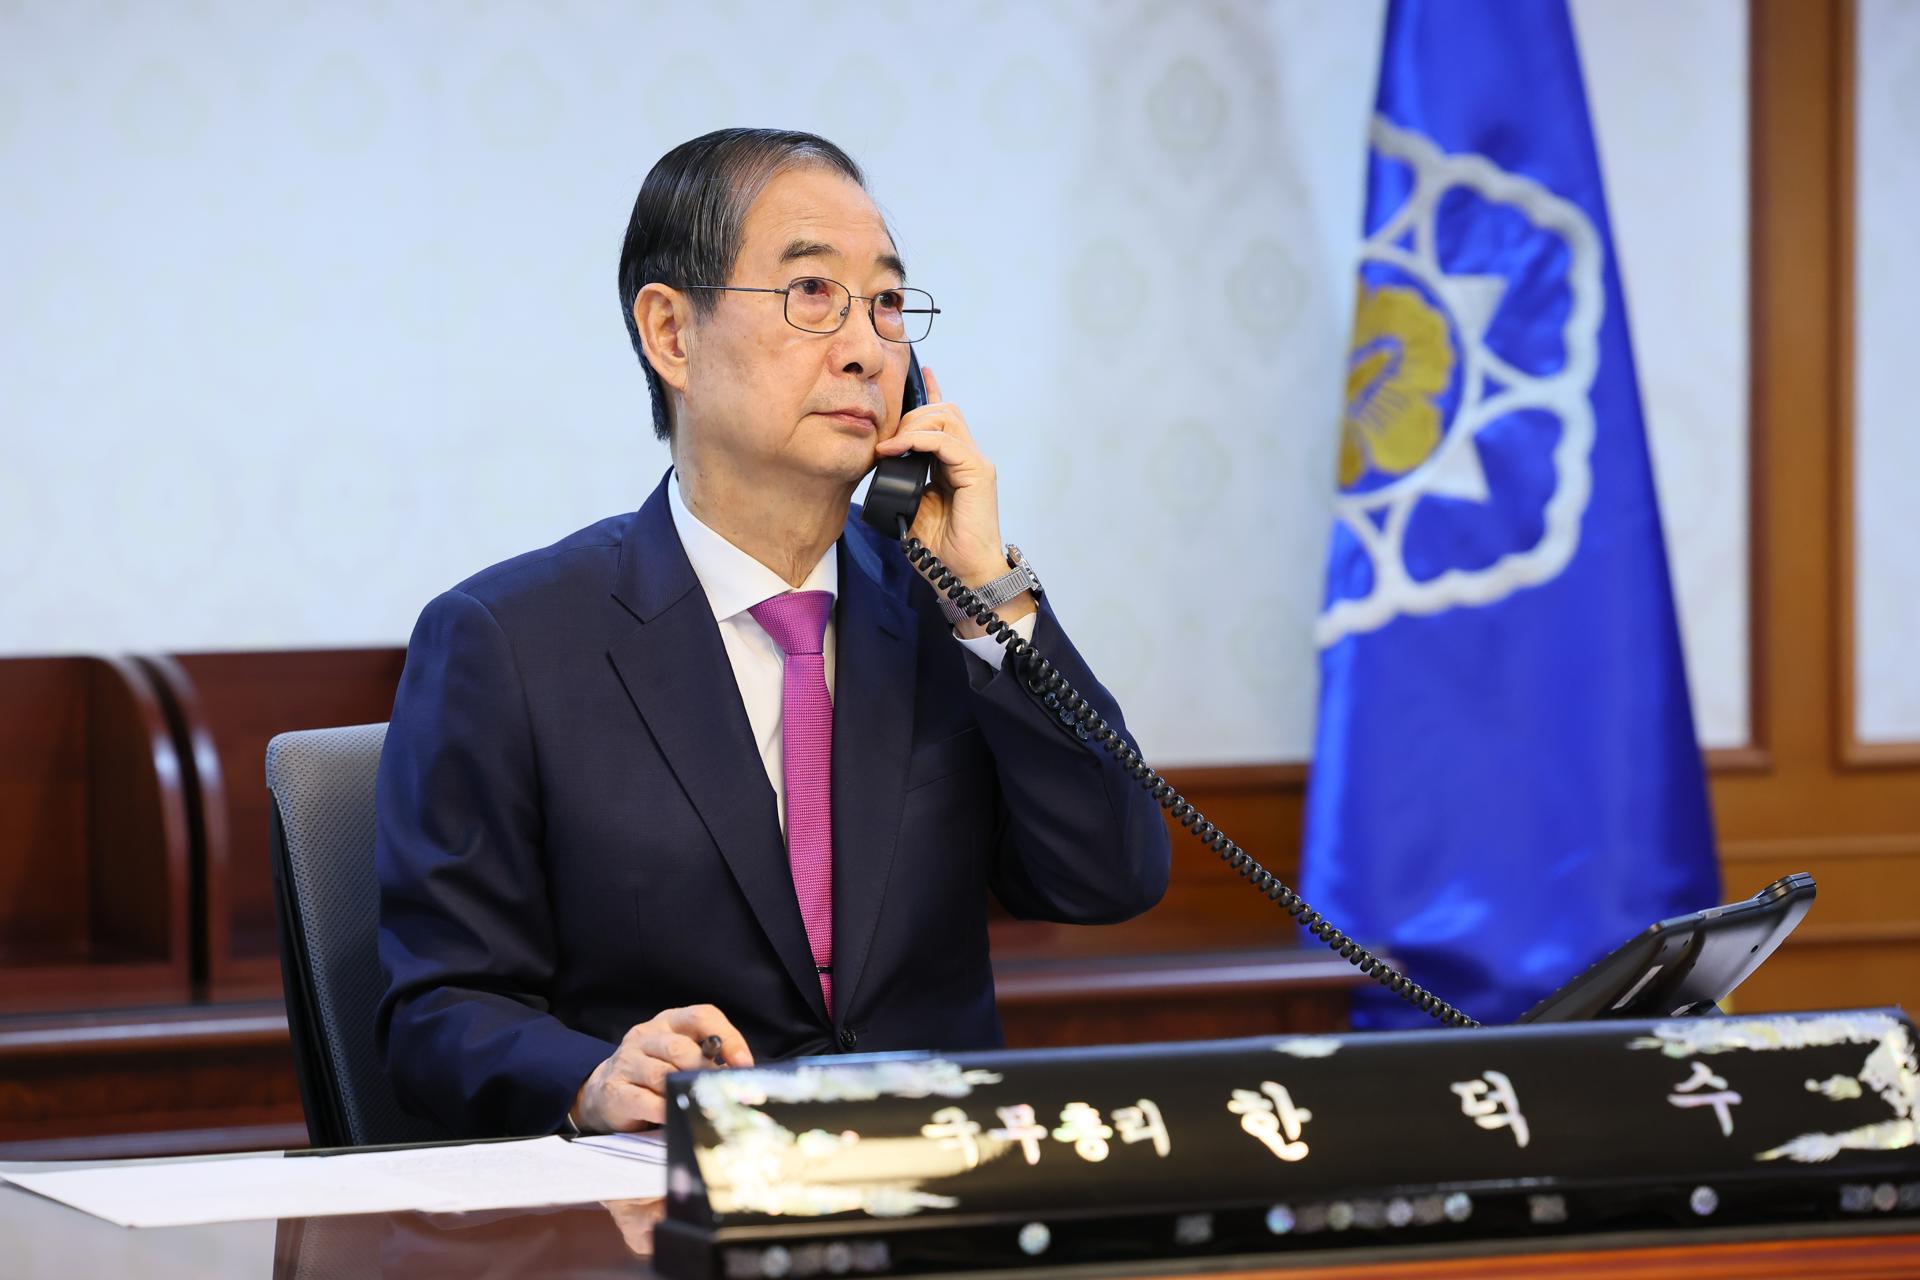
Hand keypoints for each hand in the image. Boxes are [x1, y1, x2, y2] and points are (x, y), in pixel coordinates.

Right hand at [571, 1005, 753, 1132]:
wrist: (602, 1092)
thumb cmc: (653, 1073)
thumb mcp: (679, 1056)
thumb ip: (706, 1058)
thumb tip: (740, 1073)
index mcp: (668, 1021)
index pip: (701, 1016)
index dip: (728, 1037)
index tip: (744, 1063)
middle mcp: (645, 1036)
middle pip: (680, 1047)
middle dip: (703, 1070)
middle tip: (718, 1089)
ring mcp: (626, 1061)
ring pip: (661, 1074)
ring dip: (682, 1091)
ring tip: (697, 1103)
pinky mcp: (615, 1090)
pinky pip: (644, 1101)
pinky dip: (664, 1110)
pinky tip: (674, 1115)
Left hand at [873, 367, 1013, 588]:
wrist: (963, 574)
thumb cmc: (942, 548)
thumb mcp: (914, 507)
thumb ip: (906, 481)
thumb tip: (884, 463)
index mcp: (955, 464)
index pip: (944, 418)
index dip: (932, 392)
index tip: (921, 372)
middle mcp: (969, 458)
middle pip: (943, 410)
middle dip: (911, 416)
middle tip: (886, 441)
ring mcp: (976, 463)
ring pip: (946, 417)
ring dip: (913, 426)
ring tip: (890, 446)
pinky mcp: (978, 472)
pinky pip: (946, 442)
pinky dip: (919, 440)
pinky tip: (898, 450)